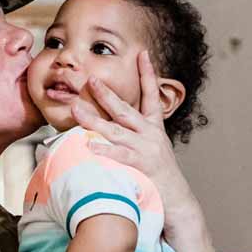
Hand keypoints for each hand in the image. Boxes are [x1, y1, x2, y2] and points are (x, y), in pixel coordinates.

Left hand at [70, 51, 197, 233]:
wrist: (176, 198)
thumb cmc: (157, 172)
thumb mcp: (150, 146)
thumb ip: (133, 133)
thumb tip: (110, 125)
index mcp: (153, 126)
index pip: (150, 95)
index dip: (147, 73)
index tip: (142, 53)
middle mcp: (149, 134)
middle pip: (124, 109)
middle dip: (106, 93)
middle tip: (89, 79)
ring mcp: (145, 148)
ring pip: (115, 130)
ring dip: (93, 119)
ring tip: (76, 109)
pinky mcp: (140, 165)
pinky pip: (118, 155)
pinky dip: (103, 150)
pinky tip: (88, 145)